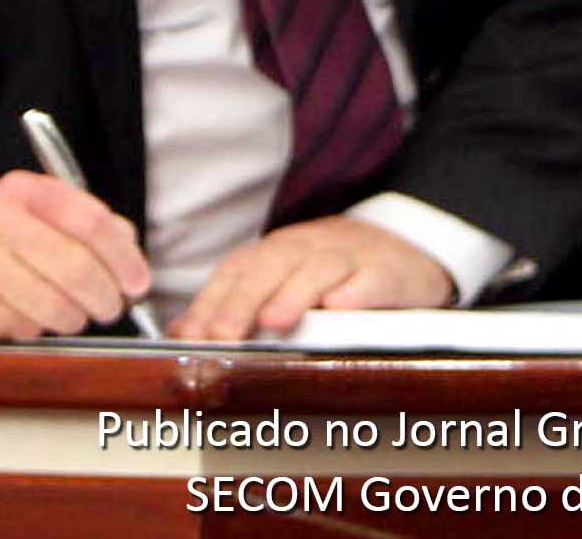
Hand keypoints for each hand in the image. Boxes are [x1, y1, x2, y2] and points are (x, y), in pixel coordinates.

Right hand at [0, 170, 150, 340]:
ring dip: (73, 319)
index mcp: (21, 192)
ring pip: (55, 306)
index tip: (137, 282)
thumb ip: (86, 225)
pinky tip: (24, 318)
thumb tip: (129, 251)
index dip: (123, 256)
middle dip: (105, 297)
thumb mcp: (34, 216)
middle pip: (77, 268)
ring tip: (68, 314)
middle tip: (109, 307)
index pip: (90, 220)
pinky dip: (35, 331)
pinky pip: (23, 330)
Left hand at [169, 215, 453, 339]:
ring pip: (315, 271)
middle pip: (267, 269)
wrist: (400, 245)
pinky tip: (339, 309)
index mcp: (271, 254)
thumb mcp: (277, 279)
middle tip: (222, 335)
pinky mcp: (384, 272)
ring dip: (293, 295)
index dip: (211, 303)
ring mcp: (345, 258)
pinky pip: (368, 281)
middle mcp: (302, 250)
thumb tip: (181, 334)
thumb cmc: (328, 272)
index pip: (234, 274)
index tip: (192, 336)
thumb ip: (232, 303)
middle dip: (241, 303)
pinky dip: (353, 294)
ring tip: (273, 322)